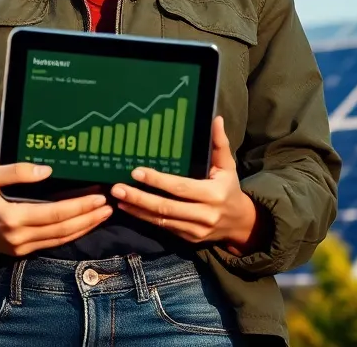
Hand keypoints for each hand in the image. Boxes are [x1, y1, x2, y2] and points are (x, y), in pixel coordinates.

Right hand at [0, 163, 111, 256]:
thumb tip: (48, 171)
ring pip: (61, 240)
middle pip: (64, 229)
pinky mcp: (20, 252)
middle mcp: (19, 238)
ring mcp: (20, 248)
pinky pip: (52, 244)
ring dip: (85, 227)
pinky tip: (84, 224)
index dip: (80, 206)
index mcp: (12, 218)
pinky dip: (71, 234)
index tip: (99, 196)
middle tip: (111, 205)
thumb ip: (18, 172)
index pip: (55, 214)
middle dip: (89, 218)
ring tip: (104, 214)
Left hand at [111, 116, 263, 252]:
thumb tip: (215, 119)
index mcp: (213, 194)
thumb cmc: (229, 188)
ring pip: (161, 220)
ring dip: (137, 210)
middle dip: (139, 197)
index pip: (180, 187)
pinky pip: (163, 228)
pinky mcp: (188, 238)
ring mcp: (195, 229)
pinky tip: (129, 209)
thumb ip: (219, 144)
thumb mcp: (228, 166)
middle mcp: (204, 214)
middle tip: (117, 188)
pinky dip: (145, 219)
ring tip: (117, 199)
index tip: (136, 172)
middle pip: (166, 207)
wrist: (240, 223)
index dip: (157, 181)